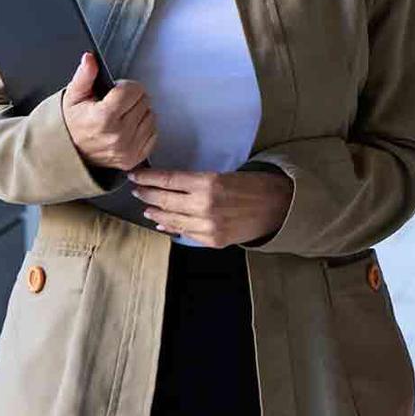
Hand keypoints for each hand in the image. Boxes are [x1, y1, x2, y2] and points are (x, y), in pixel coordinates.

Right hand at [60, 53, 156, 171]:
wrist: (69, 153)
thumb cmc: (72, 124)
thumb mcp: (73, 96)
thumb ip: (84, 75)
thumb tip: (90, 58)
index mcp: (103, 118)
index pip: (134, 90)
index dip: (125, 86)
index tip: (116, 91)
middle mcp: (118, 135)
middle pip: (144, 101)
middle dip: (132, 98)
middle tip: (116, 105)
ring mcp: (128, 149)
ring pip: (151, 116)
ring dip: (139, 113)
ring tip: (121, 117)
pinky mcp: (135, 158)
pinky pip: (154, 133)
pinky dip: (144, 128)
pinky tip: (128, 128)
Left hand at [127, 168, 293, 247]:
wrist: (278, 207)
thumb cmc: (254, 187)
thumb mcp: (225, 175)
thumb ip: (198, 182)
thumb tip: (171, 185)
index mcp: (209, 183)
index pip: (169, 180)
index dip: (149, 178)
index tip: (135, 175)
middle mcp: (205, 206)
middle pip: (164, 200)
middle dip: (146, 194)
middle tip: (137, 190)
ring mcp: (207, 226)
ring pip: (171, 219)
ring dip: (156, 213)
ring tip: (147, 208)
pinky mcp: (212, 240)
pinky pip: (185, 234)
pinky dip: (172, 228)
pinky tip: (165, 224)